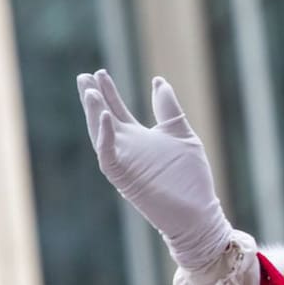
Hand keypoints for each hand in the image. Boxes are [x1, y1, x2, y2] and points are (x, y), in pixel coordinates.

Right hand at [78, 70, 232, 269]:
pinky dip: (105, 137)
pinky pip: (109, 156)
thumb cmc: (191, 177)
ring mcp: (125, 162)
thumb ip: (168, 109)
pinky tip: (105, 117)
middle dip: (94, 98)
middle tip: (84, 76)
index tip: (100, 73)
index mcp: (139, 138)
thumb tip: (159, 81)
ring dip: (94, 113)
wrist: (199, 212)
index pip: (118, 110)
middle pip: (104, 118)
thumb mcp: (181, 134)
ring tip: (89, 92)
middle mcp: (127, 148)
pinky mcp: (125, 178)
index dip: (109, 92)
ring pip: (101, 134)